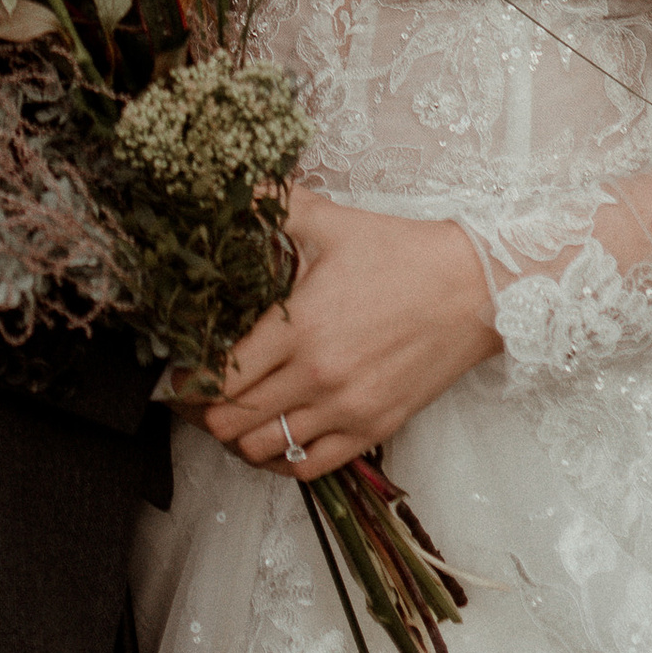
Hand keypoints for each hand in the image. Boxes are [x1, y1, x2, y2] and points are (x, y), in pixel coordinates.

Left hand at [194, 187, 500, 479]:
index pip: (222, 375)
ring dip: (241, 437)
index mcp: (299, 327)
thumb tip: (231, 184)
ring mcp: (346, 410)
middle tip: (198, 397)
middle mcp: (318, 377)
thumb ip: (273, 204)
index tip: (180, 374)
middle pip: (234, 421)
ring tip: (236, 414)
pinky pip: (310, 468)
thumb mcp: (330, 221)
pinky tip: (278, 437)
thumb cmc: (400, 253)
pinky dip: (284, 460)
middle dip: (206, 412)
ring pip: (265, 451)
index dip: (190, 381)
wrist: (472, 288)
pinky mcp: (374, 429)